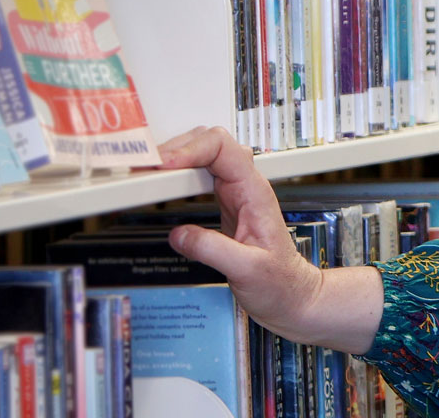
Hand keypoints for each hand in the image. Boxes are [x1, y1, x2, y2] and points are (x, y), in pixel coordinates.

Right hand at [157, 126, 356, 347]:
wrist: (292, 295)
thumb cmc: (279, 283)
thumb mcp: (247, 270)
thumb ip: (213, 250)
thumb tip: (178, 234)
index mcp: (255, 193)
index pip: (224, 149)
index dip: (191, 150)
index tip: (164, 166)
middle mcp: (246, 187)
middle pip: (211, 143)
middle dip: (177, 148)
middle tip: (146, 168)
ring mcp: (235, 193)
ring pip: (204, 155)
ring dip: (175, 157)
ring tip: (146, 173)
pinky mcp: (225, 204)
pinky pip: (200, 176)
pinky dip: (178, 174)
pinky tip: (161, 184)